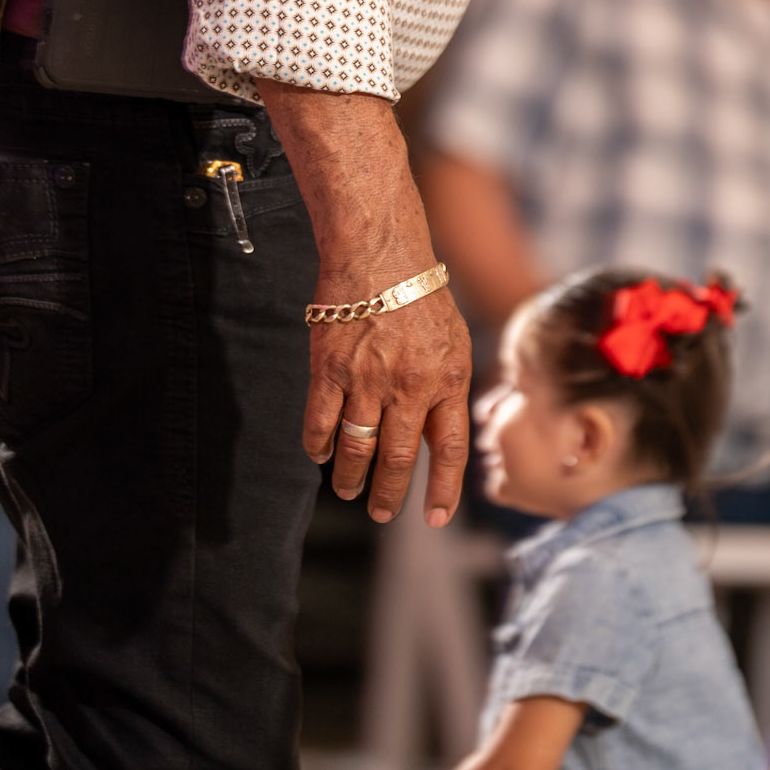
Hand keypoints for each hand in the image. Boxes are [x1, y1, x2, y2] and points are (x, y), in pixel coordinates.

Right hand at [258, 81, 472, 527]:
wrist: (380, 250)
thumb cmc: (420, 295)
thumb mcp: (452, 342)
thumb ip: (445, 390)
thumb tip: (436, 440)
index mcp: (448, 378)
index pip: (449, 450)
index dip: (444, 489)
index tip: (436, 519)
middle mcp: (410, 384)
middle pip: (399, 459)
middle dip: (390, 494)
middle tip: (382, 513)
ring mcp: (368, 378)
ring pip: (357, 448)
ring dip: (350, 477)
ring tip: (347, 490)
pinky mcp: (330, 367)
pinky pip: (320, 422)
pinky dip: (317, 445)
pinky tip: (318, 454)